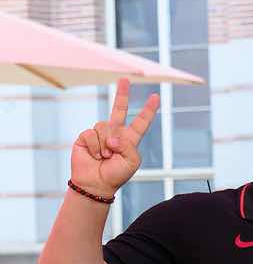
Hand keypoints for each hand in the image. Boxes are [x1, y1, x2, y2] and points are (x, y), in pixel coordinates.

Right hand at [71, 78, 158, 198]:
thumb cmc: (117, 174)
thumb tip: (113, 137)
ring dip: (106, 143)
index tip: (156, 97)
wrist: (96, 184)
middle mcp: (115, 133)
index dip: (149, 110)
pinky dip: (95, 146)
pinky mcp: (86, 137)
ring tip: (105, 156)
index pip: (141, 121)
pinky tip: (95, 155)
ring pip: (105, 125)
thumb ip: (128, 145)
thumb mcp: (132, 161)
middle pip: (119, 109)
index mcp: (130, 138)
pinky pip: (91, 133)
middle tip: (124, 79)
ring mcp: (100, 134)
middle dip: (122, 94)